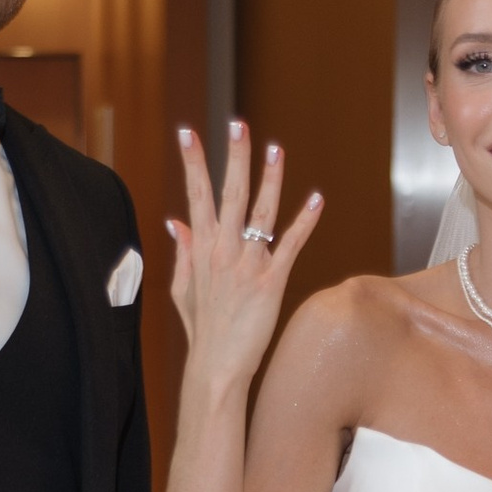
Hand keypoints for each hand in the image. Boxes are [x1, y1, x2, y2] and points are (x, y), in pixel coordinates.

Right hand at [168, 122, 323, 388]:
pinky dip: (303, 222)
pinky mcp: (271, 282)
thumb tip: (176, 221)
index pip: (196, 196)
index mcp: (201, 249)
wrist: (216, 366)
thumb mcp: (182, 288)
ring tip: (276, 149)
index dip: (192, 162)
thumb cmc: (201, 329)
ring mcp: (247, 265)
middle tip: (239, 124)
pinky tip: (316, 200)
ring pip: (260, 213)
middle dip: (234, 157)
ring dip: (269, 179)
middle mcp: (223, 251)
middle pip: (230, 194)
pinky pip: (290, 245)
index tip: (188, 132)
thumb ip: (182, 251)